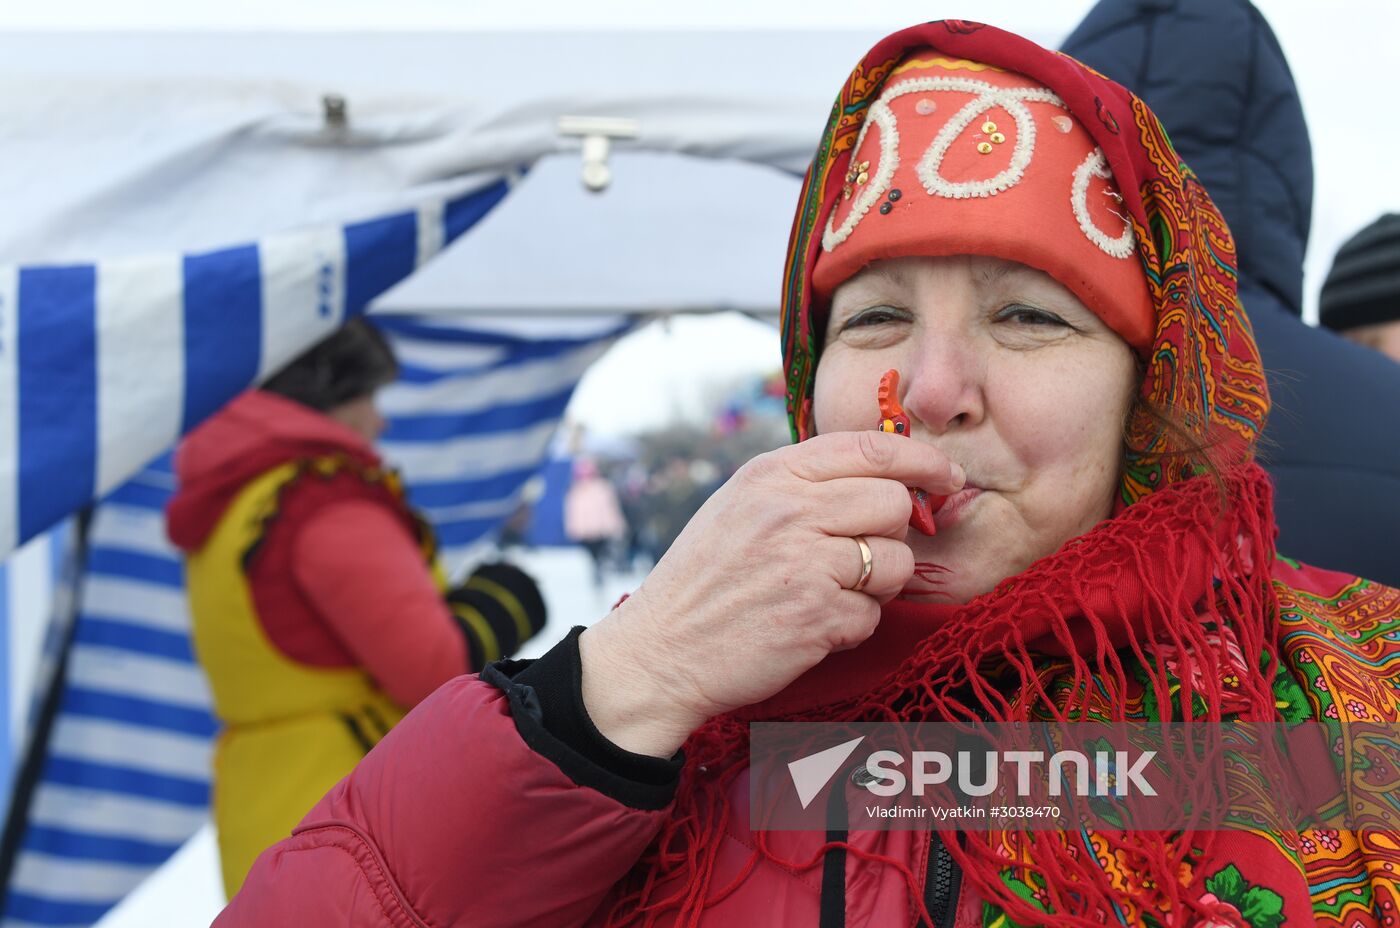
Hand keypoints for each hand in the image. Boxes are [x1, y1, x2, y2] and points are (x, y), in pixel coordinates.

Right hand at [578, 431, 964, 756]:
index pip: (870, 447)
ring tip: (830, 594)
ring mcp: (804, 564)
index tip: (945, 474)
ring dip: (876, 586)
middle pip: (894, 503)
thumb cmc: (705, 579)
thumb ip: (803, 484)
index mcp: (770, 475)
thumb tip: (887, 476)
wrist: (660, 652)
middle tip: (859, 556)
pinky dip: (850, 627)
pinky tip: (811, 626)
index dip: (921, 458)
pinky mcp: (816, 618)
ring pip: (894, 562)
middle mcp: (789, 511)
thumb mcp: (740, 505)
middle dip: (891, 533)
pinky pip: (872, 616)